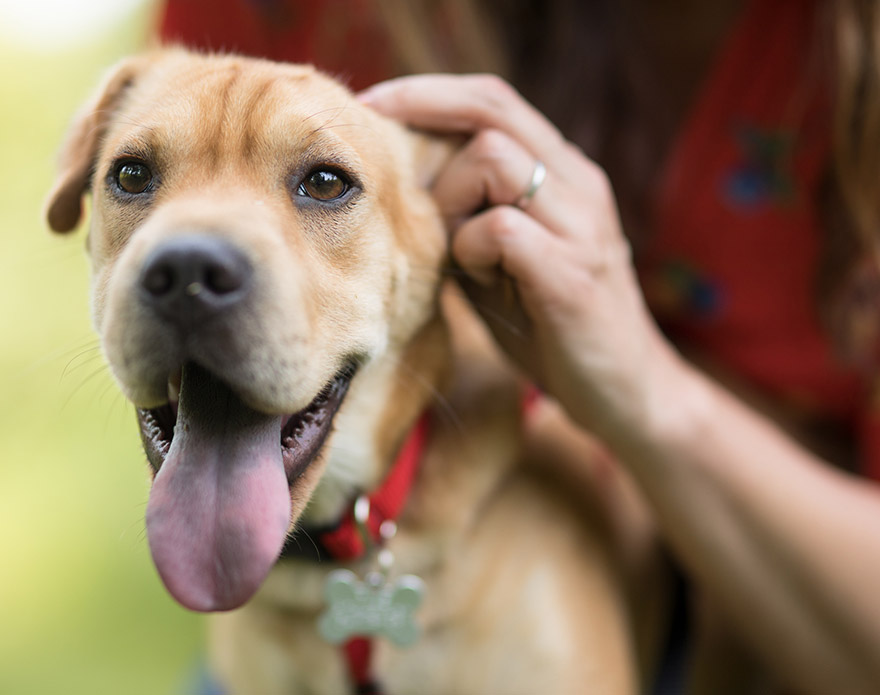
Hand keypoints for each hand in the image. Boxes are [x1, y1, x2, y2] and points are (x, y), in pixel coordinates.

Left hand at [361, 74, 683, 442]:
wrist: (623, 394)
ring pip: (492, 157)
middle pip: (493, 108)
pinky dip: (470, 251)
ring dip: (451, 201)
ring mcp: (582, 226)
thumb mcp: (500, 262)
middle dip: (423, 113)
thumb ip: (465, 219)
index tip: (374, 104)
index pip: (494, 100)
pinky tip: (481, 282)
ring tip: (458, 252)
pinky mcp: (573, 274)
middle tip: (385, 158)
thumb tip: (398, 186)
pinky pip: (499, 228)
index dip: (429, 92)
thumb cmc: (551, 327)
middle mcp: (580, 185)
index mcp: (564, 175)